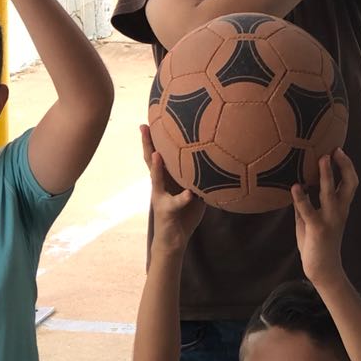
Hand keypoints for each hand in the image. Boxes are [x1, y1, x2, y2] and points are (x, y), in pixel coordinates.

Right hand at [143, 125, 204, 251]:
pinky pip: (175, 203)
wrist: (174, 241)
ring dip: (156, 166)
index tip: (156, 118)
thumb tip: (217, 159)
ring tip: (157, 153)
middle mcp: (160, 185)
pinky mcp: (166, 211)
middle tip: (143, 126)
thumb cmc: (185, 214)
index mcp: (168, 178)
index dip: (157, 137)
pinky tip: (188, 193)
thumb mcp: (195, 191)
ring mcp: (160, 197)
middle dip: (147, 143)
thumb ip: (200, 177)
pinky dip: (182, 198)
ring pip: (156, 178)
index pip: (161, 153)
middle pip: (151, 160)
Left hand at [291, 150, 357, 285]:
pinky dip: (301, 197)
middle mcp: (339, 210)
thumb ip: (305, 203)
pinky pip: (308, 209)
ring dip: (326, 174)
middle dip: (344, 165)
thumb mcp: (310, 220)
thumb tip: (294, 185)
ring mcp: (330, 219)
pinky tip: (295, 187)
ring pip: (330, 192)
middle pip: (349, 183)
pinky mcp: (317, 228)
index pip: (351, 182)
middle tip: (335, 150)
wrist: (323, 269)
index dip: (347, 166)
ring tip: (321, 159)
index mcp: (341, 207)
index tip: (338, 150)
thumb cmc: (316, 243)